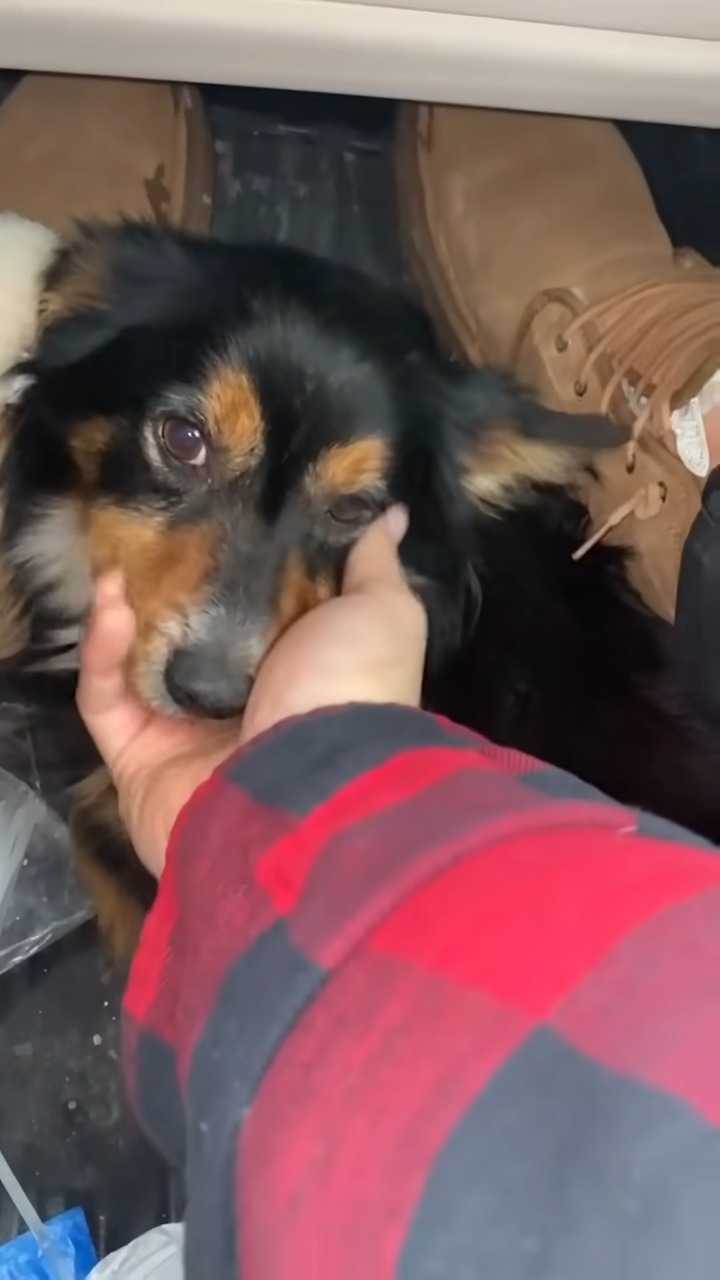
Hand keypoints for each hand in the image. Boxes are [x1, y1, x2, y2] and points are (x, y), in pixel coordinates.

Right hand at [77, 506, 426, 877]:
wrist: (308, 789)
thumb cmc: (351, 689)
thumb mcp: (381, 613)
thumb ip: (373, 564)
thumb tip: (390, 514)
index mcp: (298, 669)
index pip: (256, 607)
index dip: (234, 563)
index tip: (213, 510)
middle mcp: (242, 702)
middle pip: (189, 636)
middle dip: (163, 588)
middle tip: (144, 534)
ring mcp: (185, 734)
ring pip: (137, 663)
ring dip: (121, 613)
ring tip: (114, 565)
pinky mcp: (136, 757)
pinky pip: (105, 696)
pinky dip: (101, 651)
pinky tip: (109, 603)